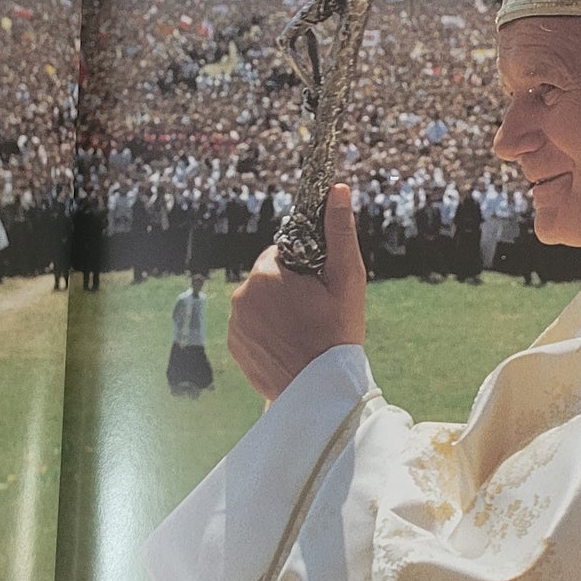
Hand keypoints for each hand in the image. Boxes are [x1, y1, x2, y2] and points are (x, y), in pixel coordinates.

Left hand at [227, 185, 365, 401]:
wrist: (321, 391)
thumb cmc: (338, 334)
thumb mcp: (346, 279)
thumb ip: (338, 232)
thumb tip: (336, 189)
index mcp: (266, 274)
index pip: (282, 254)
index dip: (304, 268)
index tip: (319, 289)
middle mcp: (242, 295)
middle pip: (269, 278)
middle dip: (289, 288)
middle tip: (314, 312)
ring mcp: (235, 323)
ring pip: (259, 302)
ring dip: (276, 310)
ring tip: (303, 332)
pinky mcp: (235, 345)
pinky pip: (250, 326)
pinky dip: (266, 331)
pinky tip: (288, 346)